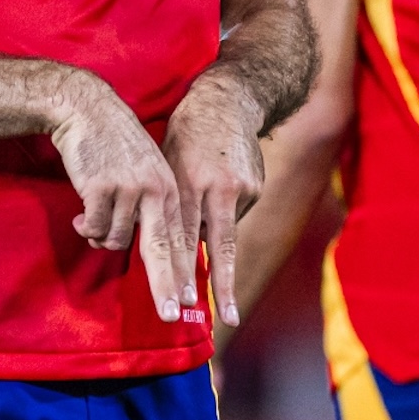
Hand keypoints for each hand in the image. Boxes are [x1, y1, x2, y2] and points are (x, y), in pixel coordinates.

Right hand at [48, 72, 188, 322]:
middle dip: (166, 286)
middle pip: (163, 249)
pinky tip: (81, 212)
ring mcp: (129, 189)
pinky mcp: (101, 188)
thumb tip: (145, 250)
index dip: (184, 274)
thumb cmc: (116, 147)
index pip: (181, 240)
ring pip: (114, 240)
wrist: (89, 110)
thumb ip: (150, 209)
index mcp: (170, 189)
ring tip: (94, 214)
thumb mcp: (145, 173)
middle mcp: (155, 190)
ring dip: (101, 235)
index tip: (191, 303)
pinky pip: (92, 227)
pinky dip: (85, 225)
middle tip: (170, 315)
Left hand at [162, 75, 264, 327]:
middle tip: (227, 318)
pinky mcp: (257, 188)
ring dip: (211, 231)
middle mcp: (219, 189)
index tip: (186, 303)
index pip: (183, 239)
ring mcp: (243, 189)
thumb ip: (166, 204)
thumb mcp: (165, 164)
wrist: (227, 101)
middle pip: (220, 247)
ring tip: (204, 196)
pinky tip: (218, 188)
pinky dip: (222, 212)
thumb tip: (161, 243)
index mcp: (189, 183)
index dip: (184, 273)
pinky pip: (234, 214)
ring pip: (223, 230)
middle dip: (222, 286)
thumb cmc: (185, 133)